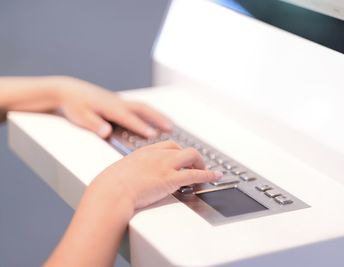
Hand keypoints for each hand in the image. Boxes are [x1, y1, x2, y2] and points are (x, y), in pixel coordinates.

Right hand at [44, 141, 221, 266]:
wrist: (111, 191)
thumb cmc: (110, 186)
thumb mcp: (119, 174)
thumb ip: (128, 174)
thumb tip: (126, 182)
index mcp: (144, 153)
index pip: (166, 145)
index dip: (176, 152)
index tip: (180, 158)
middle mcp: (156, 155)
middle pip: (180, 148)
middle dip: (190, 157)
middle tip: (194, 166)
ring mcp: (165, 165)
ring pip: (191, 156)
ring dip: (201, 164)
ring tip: (205, 172)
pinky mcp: (171, 179)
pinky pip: (195, 174)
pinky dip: (208, 175)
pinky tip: (215, 177)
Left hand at [56, 76, 170, 137]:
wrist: (68, 90)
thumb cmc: (74, 105)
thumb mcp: (80, 116)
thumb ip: (94, 124)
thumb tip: (106, 132)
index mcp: (110, 107)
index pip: (128, 118)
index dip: (141, 127)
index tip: (153, 135)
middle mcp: (118, 103)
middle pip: (143, 109)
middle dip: (158, 118)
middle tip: (170, 128)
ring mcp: (120, 101)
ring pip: (143, 107)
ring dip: (157, 115)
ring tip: (170, 125)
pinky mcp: (119, 102)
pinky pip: (139, 107)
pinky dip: (150, 113)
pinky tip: (155, 119)